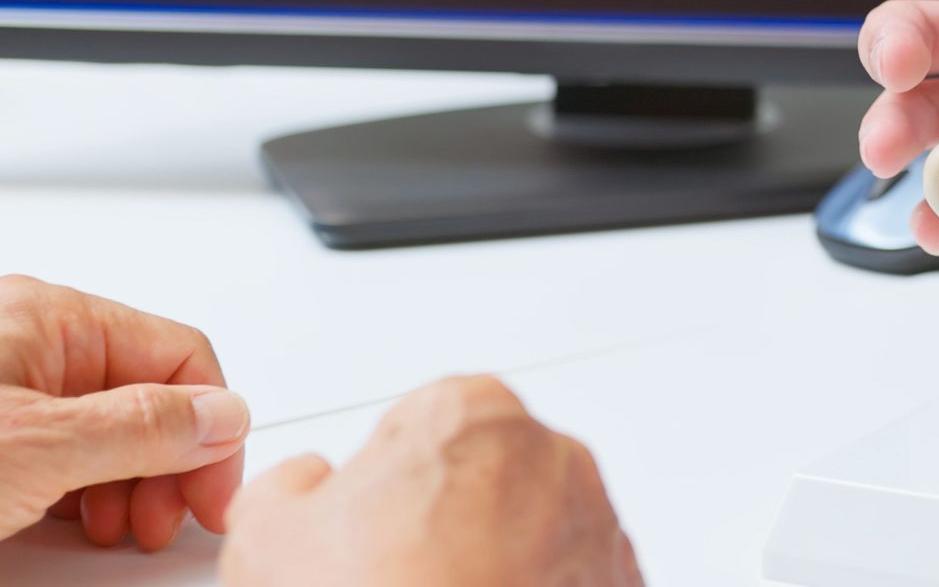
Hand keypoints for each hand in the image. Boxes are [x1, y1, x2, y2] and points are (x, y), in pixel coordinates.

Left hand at [0, 275, 248, 550]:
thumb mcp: (35, 444)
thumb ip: (140, 427)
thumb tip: (223, 415)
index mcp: (49, 320)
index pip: (179, 357)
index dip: (211, 429)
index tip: (214, 491)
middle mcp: (30, 348)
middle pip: (149, 398)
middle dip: (170, 466)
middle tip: (165, 520)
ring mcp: (7, 398)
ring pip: (108, 435)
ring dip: (128, 489)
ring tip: (115, 530)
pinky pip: (61, 461)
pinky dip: (79, 499)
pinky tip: (73, 525)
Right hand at [219, 375, 638, 586]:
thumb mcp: (269, 534)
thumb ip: (291, 485)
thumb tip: (305, 483)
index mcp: (473, 414)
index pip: (424, 425)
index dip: (386, 484)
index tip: (367, 528)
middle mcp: (553, 458)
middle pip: (487, 476)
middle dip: (448, 520)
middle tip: (399, 577)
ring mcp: (596, 524)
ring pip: (534, 531)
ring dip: (496, 563)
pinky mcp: (622, 582)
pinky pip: (569, 579)